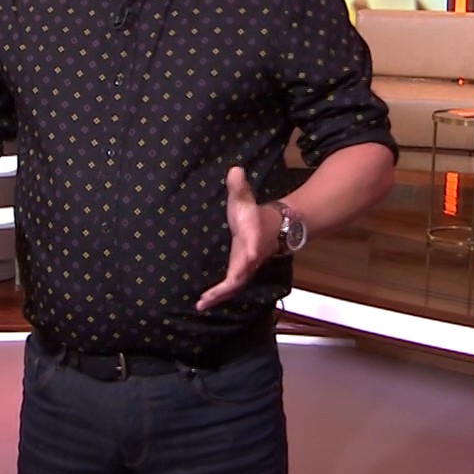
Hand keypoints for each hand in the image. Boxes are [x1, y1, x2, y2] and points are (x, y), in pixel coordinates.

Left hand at [197, 168, 280, 311]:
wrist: (272, 228)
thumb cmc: (252, 213)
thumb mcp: (244, 198)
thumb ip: (238, 187)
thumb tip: (235, 169)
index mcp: (252, 238)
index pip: (252, 247)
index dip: (250, 252)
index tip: (247, 257)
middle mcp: (249, 257)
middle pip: (241, 274)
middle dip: (227, 285)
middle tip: (209, 296)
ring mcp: (246, 267)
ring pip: (234, 285)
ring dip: (219, 296)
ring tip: (201, 304)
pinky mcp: (240, 273)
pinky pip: (229, 287)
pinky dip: (218, 296)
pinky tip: (203, 303)